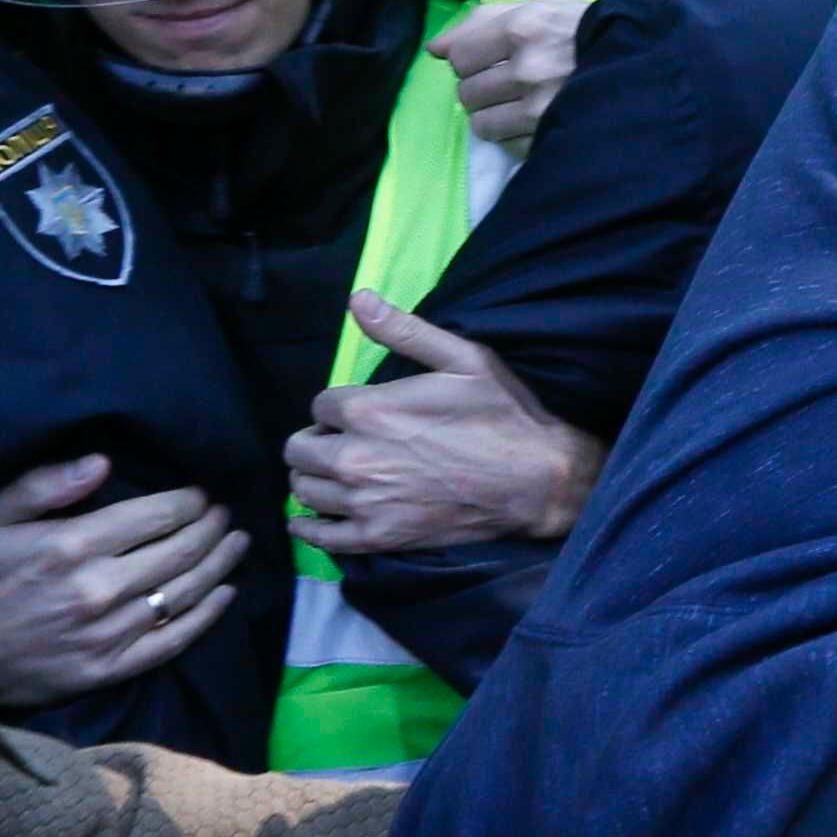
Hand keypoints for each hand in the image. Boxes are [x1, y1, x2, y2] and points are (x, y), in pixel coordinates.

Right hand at [0, 455, 246, 708]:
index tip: (203, 493)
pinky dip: (207, 615)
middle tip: (226, 513)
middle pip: (179, 551)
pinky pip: (173, 640)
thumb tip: (101, 462)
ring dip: (219, 564)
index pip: (155, 516)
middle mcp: (97, 590)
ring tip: (237, 542)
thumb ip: (42, 485)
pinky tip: (225, 594)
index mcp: (70, 547)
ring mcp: (107, 633)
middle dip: (211, 527)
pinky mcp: (109, 668)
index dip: (189, 502)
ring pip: (184, 593)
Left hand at [288, 292, 604, 550]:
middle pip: (299, 448)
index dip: (338, 406)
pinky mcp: (379, 536)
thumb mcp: (463, 359)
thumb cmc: (502, 414)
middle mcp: (355, 457)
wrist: (537, 480)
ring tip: (336, 472)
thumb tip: (357, 299)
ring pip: (305, 488)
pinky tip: (309, 517)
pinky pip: (322, 537)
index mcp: (368, 410)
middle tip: (343, 440)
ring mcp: (365, 502)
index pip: (320, 404)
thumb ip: (405, 330)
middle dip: (316, 438)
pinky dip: (308, 527)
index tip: (360, 411)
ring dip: (313, 476)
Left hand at [430, 0, 584, 152]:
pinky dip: (514, 135)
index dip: (469, 60)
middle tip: (505, 83)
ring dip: (494, 115)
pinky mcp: (551, 137)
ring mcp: (540, 109)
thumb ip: (480, 22)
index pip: (459, 57)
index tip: (489, 59)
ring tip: (517, 104)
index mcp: (521, 29)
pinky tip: (533, 120)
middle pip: (467, 93)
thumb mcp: (535, 8)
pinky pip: (507, 144)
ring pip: (482, 124)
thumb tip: (433, 49)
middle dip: (480, 88)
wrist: (639, 59)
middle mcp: (527, 70)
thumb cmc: (579, 30)